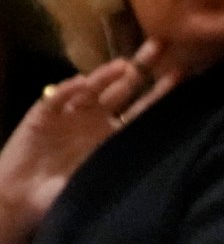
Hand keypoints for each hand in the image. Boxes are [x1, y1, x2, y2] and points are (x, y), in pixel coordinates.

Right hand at [0, 44, 174, 243]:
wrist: (20, 199)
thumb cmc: (64, 192)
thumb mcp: (104, 177)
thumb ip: (128, 161)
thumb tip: (170, 153)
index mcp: (115, 132)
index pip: (143, 108)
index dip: (161, 91)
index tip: (182, 73)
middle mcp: (96, 117)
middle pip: (123, 88)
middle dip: (141, 67)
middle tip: (160, 44)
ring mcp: (70, 113)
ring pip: (92, 89)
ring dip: (106, 76)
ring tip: (123, 64)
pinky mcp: (43, 115)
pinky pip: (56, 99)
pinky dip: (68, 90)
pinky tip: (80, 82)